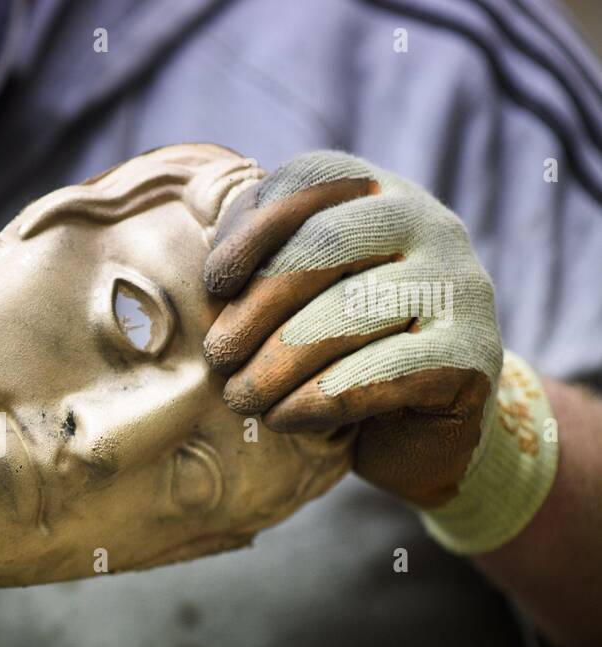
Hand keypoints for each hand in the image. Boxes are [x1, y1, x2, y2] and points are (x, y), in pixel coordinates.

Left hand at [202, 150, 555, 551]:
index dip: (252, 230)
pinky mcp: (473, 355)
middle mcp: (430, 226)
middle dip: (257, 307)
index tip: (212, 285)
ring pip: (351, 313)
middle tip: (217, 357)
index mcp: (379, 195)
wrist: (420, 429)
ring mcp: (460, 287)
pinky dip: (320, 399)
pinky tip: (285, 419)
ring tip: (241, 398)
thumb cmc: (337, 353)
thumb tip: (210, 277)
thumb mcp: (295, 299)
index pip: (310, 182)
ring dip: (278, 363)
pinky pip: (384, 373)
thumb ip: (258, 264)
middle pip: (326, 246)